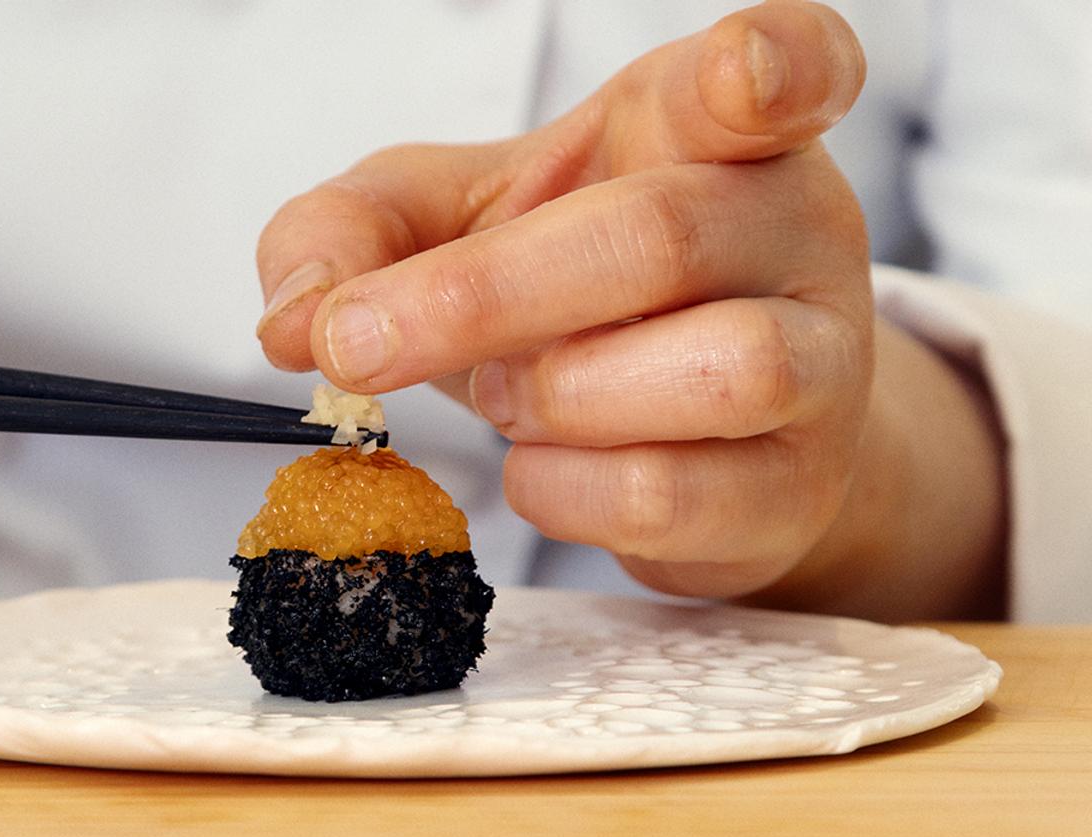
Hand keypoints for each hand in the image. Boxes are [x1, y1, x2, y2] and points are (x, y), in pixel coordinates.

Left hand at [255, 2, 1004, 619]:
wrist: (680, 432)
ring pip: (715, 371)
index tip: (740, 76)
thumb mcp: (449, 224)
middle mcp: (791, 231)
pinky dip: (564, 492)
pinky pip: (673, 494)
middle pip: (660, 239)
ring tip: (515, 399)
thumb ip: (355, 230)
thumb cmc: (570, 294)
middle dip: (481, 297)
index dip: (773, 64)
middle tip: (365, 342)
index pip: (788, 66)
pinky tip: (545, 466)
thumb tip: (292, 324)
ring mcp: (822, 362)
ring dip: (556, 398)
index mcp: (708, 131)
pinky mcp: (794, 486)